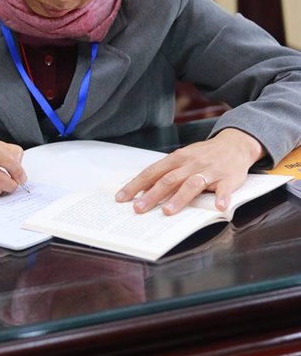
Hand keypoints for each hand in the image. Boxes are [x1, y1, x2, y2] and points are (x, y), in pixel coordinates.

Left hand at [115, 128, 264, 214]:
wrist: (234, 143)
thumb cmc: (204, 154)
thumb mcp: (183, 158)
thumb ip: (167, 173)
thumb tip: (145, 190)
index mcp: (177, 159)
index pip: (152, 172)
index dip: (136, 185)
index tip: (122, 197)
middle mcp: (190, 164)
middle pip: (168, 180)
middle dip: (152, 195)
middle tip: (138, 209)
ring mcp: (209, 171)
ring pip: (191, 184)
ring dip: (179, 198)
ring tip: (167, 212)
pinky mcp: (227, 178)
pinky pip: (224, 189)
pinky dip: (222, 198)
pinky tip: (219, 207)